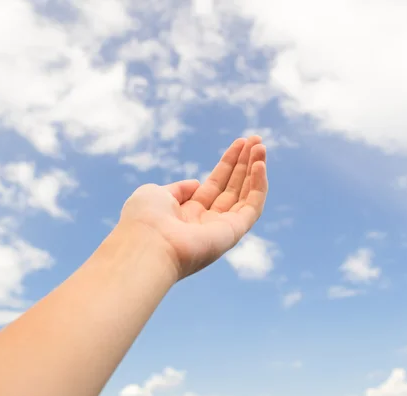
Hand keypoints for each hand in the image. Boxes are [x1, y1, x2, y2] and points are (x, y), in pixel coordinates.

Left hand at [118, 136, 267, 279]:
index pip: (214, 185)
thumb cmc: (144, 220)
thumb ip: (178, 189)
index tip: (240, 143)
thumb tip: (197, 184)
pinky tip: (259, 165)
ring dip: (255, 170)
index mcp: (187, 215)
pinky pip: (252, 207)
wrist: (146, 245)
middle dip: (244, 163)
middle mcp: (206, 223)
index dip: (228, 164)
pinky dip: (258, 186)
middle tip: (257, 139)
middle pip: (232, 188)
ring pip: (245, 196)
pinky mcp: (233, 233)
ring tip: (261, 146)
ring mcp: (221, 229)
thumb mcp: (156, 194)